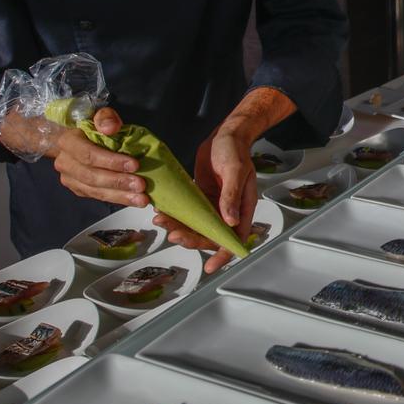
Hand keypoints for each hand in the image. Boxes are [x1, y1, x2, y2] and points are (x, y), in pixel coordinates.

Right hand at [42, 107, 147, 207]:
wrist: (76, 139)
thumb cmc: (92, 126)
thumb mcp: (99, 115)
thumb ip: (105, 118)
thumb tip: (111, 127)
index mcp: (68, 143)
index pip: (89, 155)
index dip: (112, 161)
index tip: (134, 164)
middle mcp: (65, 163)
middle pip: (92, 176)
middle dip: (118, 182)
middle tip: (141, 185)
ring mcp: (70, 178)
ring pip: (95, 191)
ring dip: (120, 195)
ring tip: (141, 199)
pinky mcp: (79, 189)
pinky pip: (98, 196)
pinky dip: (117, 198)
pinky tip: (133, 199)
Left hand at [155, 128, 256, 273]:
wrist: (225, 136)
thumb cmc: (235, 151)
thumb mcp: (235, 171)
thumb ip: (232, 196)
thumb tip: (230, 220)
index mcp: (242, 208)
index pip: (235, 238)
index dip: (223, 254)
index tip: (210, 267)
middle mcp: (228, 211)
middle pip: (210, 236)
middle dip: (191, 239)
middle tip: (174, 234)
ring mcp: (213, 206)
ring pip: (196, 227)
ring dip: (179, 228)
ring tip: (161, 221)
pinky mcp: (201, 199)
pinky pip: (188, 213)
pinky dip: (176, 216)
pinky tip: (162, 212)